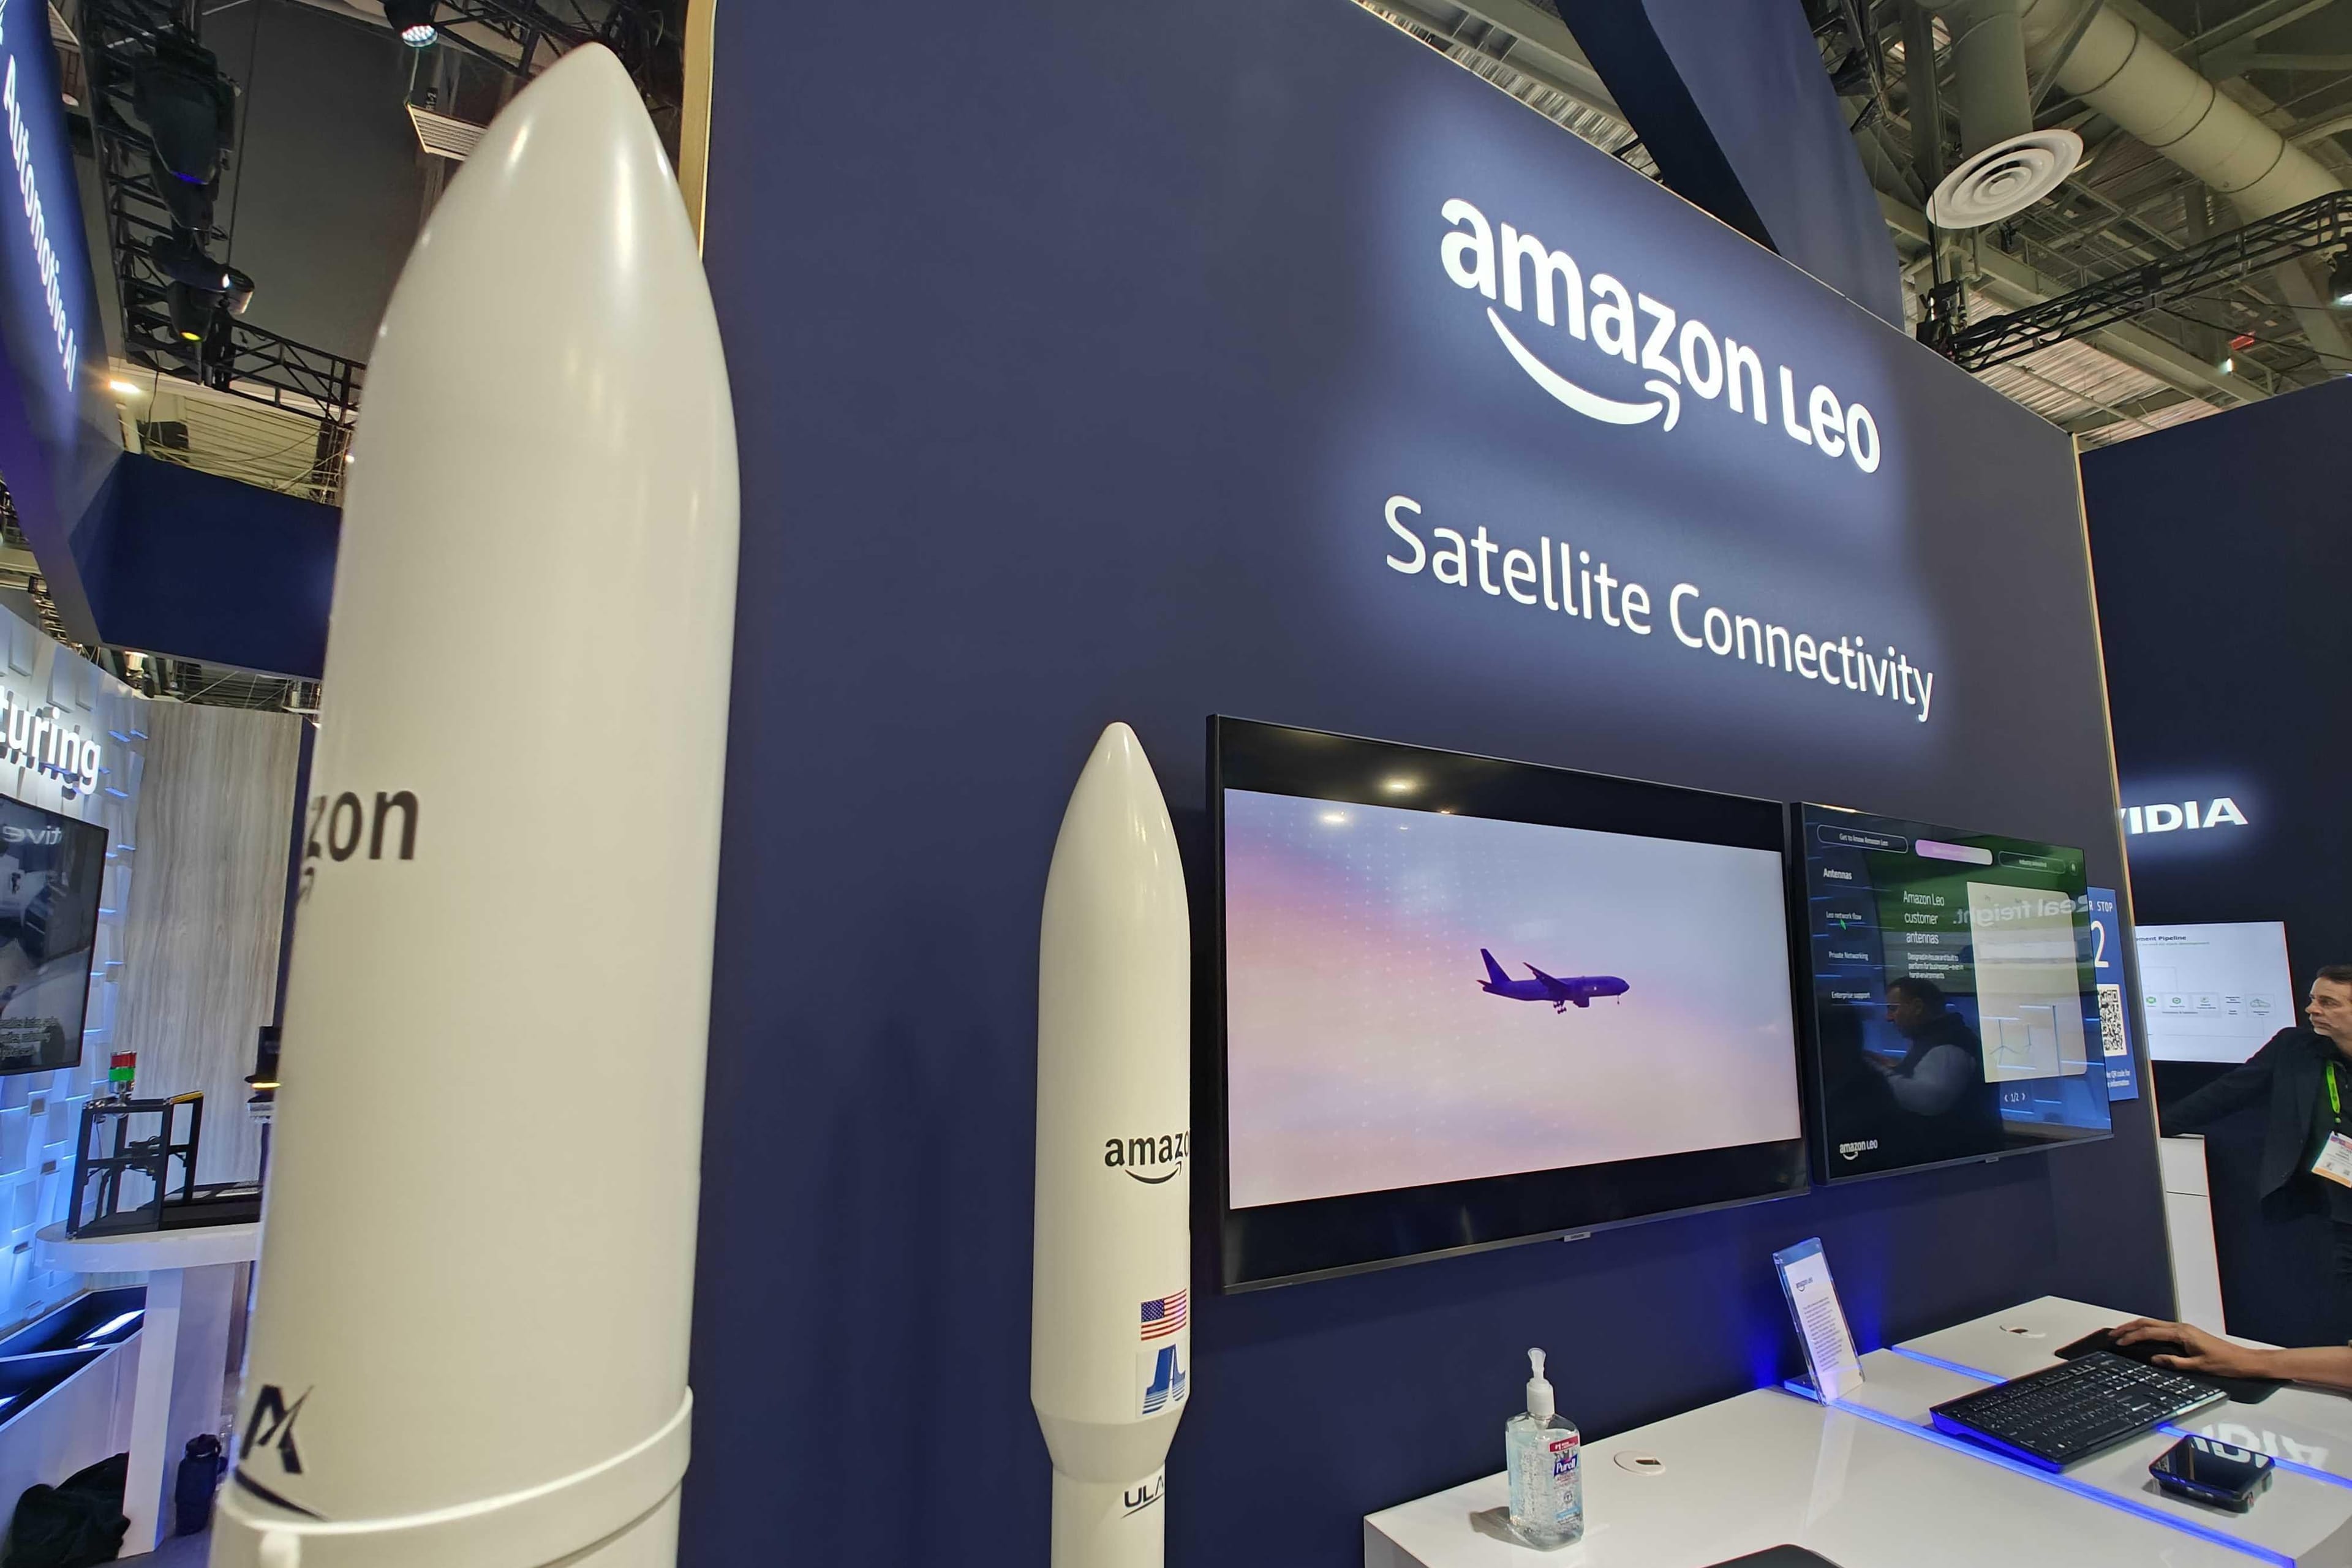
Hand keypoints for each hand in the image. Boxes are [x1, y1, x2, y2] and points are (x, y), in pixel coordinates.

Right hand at [2112, 1318, 2271, 1379]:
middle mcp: (2181, 1327)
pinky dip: (2147, 1330)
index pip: (2150, 1332)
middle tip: (2113, 1334)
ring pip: (2154, 1323)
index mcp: (2182, 1334)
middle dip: (2129, 1327)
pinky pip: (2161, 1328)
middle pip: (2148, 1323)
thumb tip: (2154, 1359)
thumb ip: (2174, 1362)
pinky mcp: (2187, 1333)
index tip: (2119, 1342)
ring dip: (2137, 1327)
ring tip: (2123, 1334)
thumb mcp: (2198, 1367)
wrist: (2243, 1361)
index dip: (2132, 1337)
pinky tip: (2143, 1336)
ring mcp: (2184, 1329)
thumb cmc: (2224, 1364)